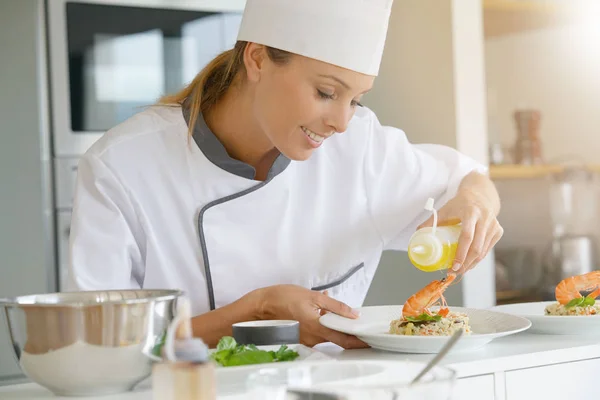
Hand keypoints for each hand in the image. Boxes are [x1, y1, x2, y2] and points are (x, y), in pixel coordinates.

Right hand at [254, 284, 368, 348]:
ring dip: (336, 328)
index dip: (359, 341)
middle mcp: (312, 338)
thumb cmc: (284, 298)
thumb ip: (335, 306)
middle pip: (338, 339)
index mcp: (317, 327)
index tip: (370, 338)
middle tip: (359, 323)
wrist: (262, 305)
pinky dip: (325, 327)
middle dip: (349, 332)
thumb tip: (353, 314)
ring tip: (340, 316)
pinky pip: (318, 335)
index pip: (345, 339)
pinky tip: (324, 316)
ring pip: (328, 336)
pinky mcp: (301, 338)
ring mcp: (306, 340)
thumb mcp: (313, 296)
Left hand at [418, 187, 502, 273]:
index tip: (454, 266)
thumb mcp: (444, 210)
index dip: (461, 254)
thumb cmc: (459, 204)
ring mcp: (494, 225)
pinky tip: (469, 263)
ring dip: (472, 264)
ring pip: (483, 251)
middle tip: (455, 272)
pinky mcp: (498, 231)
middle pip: (476, 247)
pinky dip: (478, 258)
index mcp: (470, 212)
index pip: (467, 237)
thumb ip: (430, 222)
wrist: (479, 195)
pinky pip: (487, 249)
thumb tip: (417, 235)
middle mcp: (485, 218)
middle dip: (466, 264)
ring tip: (460, 271)